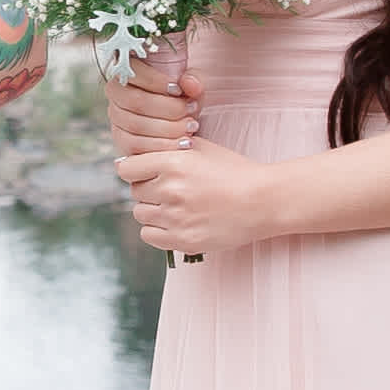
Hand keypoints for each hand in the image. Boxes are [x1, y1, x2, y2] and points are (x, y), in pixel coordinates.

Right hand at [109, 50, 200, 164]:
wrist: (182, 126)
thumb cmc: (183, 100)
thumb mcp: (192, 87)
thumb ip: (193, 80)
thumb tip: (188, 82)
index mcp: (131, 72)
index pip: (134, 73)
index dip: (156, 81)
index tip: (179, 90)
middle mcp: (117, 94)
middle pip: (137, 101)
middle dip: (169, 108)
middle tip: (192, 111)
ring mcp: (117, 119)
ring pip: (136, 125)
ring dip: (169, 128)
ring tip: (190, 128)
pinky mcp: (122, 141)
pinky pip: (136, 145)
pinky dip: (162, 146)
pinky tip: (181, 143)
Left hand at [120, 132, 297, 257]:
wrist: (263, 201)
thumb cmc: (235, 171)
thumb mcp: (203, 149)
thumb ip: (168, 149)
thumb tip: (132, 157)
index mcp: (172, 163)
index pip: (127, 169)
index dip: (135, 170)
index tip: (144, 173)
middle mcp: (169, 190)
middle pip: (135, 192)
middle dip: (149, 189)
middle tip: (172, 189)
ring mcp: (175, 218)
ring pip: (140, 214)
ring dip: (153, 209)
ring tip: (177, 206)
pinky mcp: (182, 240)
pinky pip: (149, 235)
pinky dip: (157, 230)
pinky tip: (175, 222)